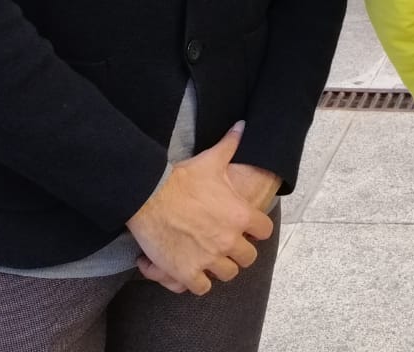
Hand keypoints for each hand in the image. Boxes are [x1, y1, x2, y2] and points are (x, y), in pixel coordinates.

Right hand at [126, 122, 275, 295]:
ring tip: (209, 258)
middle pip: (247, 258)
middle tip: (225, 245)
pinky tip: (190, 270)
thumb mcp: (211, 160)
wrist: (149, 196)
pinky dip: (197, 282)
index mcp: (240, 216)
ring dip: (219, 268)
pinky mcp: (186, 272)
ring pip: (227, 274)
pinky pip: (201, 288)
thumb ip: (231, 144)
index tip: (246, 228)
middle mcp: (229, 240)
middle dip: (238, 253)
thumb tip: (241, 126)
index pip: (264, 231)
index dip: (256, 230)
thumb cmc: (182, 178)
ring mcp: (208, 259)